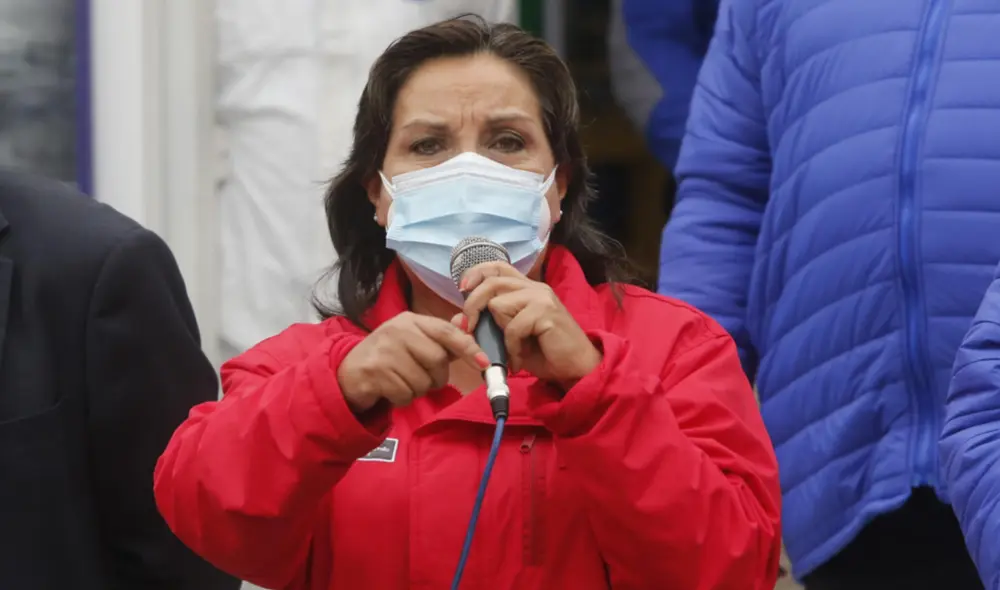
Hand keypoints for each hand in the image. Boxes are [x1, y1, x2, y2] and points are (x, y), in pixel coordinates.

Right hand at [337, 312, 488, 411]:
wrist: (347, 373)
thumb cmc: (388, 357)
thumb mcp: (413, 341)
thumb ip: (440, 336)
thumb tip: (466, 322)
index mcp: (411, 321)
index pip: (446, 332)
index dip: (468, 347)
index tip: (484, 362)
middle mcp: (397, 331)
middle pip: (438, 360)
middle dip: (436, 377)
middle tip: (421, 377)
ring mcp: (385, 351)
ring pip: (423, 381)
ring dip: (417, 390)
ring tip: (401, 381)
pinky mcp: (375, 372)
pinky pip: (406, 394)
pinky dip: (402, 399)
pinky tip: (390, 390)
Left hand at [456, 262, 601, 389]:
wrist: (576, 368)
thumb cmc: (544, 353)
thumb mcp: (508, 339)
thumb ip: (485, 327)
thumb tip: (457, 319)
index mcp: (527, 288)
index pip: (498, 267)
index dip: (476, 273)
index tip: (462, 290)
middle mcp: (534, 288)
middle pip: (492, 282)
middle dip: (473, 305)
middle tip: (470, 329)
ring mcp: (542, 298)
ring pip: (499, 304)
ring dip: (498, 333)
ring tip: (509, 350)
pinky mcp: (546, 313)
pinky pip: (513, 327)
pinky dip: (511, 348)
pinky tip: (519, 360)